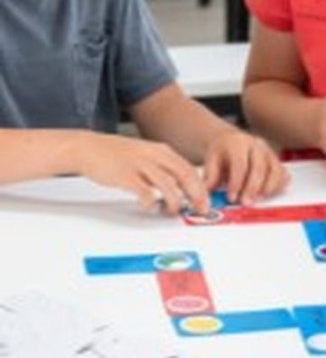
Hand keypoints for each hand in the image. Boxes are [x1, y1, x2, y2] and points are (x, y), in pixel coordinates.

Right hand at [76, 133, 208, 214]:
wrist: (89, 147)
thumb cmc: (118, 155)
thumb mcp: (147, 155)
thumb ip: (163, 168)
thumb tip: (181, 186)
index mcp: (162, 151)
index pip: (189, 169)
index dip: (200, 187)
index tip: (205, 201)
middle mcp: (154, 156)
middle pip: (184, 175)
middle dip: (196, 195)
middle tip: (200, 209)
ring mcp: (140, 164)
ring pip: (167, 183)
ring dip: (174, 200)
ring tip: (173, 211)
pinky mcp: (125, 175)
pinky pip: (143, 190)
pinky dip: (150, 201)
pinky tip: (150, 207)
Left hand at [203, 129, 288, 205]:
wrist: (231, 141)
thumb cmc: (222, 153)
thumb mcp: (211, 161)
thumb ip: (210, 178)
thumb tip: (206, 195)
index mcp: (237, 143)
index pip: (240, 163)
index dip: (236, 182)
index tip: (231, 197)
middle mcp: (255, 145)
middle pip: (259, 166)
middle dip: (253, 187)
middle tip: (246, 202)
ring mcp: (268, 151)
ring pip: (274, 169)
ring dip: (268, 187)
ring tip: (258, 199)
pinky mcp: (275, 159)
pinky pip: (282, 172)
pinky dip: (279, 184)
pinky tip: (270, 193)